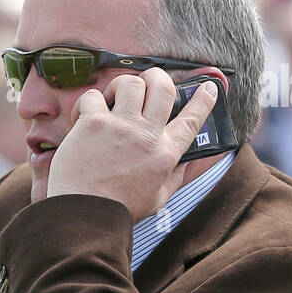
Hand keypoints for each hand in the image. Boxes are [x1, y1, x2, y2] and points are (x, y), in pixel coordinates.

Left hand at [46, 69, 217, 220]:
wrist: (83, 215)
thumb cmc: (117, 209)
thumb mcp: (158, 198)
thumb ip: (178, 176)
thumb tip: (195, 161)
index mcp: (165, 154)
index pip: (192, 120)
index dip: (203, 100)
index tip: (208, 86)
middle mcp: (147, 136)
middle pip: (163, 88)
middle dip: (158, 77)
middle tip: (149, 81)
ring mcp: (120, 127)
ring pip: (131, 83)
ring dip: (123, 84)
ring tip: (114, 97)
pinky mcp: (93, 123)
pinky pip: (94, 95)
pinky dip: (88, 101)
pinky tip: (84, 116)